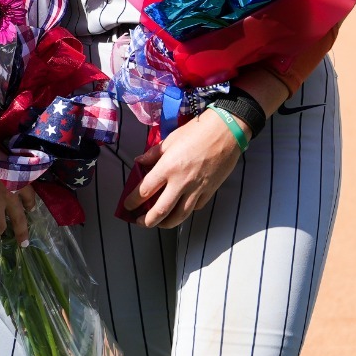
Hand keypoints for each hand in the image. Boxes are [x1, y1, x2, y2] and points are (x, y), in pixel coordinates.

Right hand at [0, 148, 28, 243]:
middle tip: (23, 243)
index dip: (30, 204)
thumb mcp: (5, 157)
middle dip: (22, 233)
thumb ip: (12, 168)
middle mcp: (8, 196)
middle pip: (19, 220)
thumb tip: (15, 170)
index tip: (30, 209)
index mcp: (17, 182)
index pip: (30, 196)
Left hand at [122, 112, 243, 227]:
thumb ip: (153, 154)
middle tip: (138, 221)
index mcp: (168, 167)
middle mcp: (181, 182)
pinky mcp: (210, 192)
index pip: (145, 191)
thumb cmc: (198, 132)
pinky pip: (194, 208)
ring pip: (179, 216)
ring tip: (157, 223)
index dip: (133, 201)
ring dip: (165, 224)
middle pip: (160, 210)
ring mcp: (197, 189)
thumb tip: (139, 162)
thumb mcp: (170, 140)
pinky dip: (184, 212)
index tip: (127, 205)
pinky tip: (178, 211)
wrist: (227, 132)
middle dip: (146, 220)